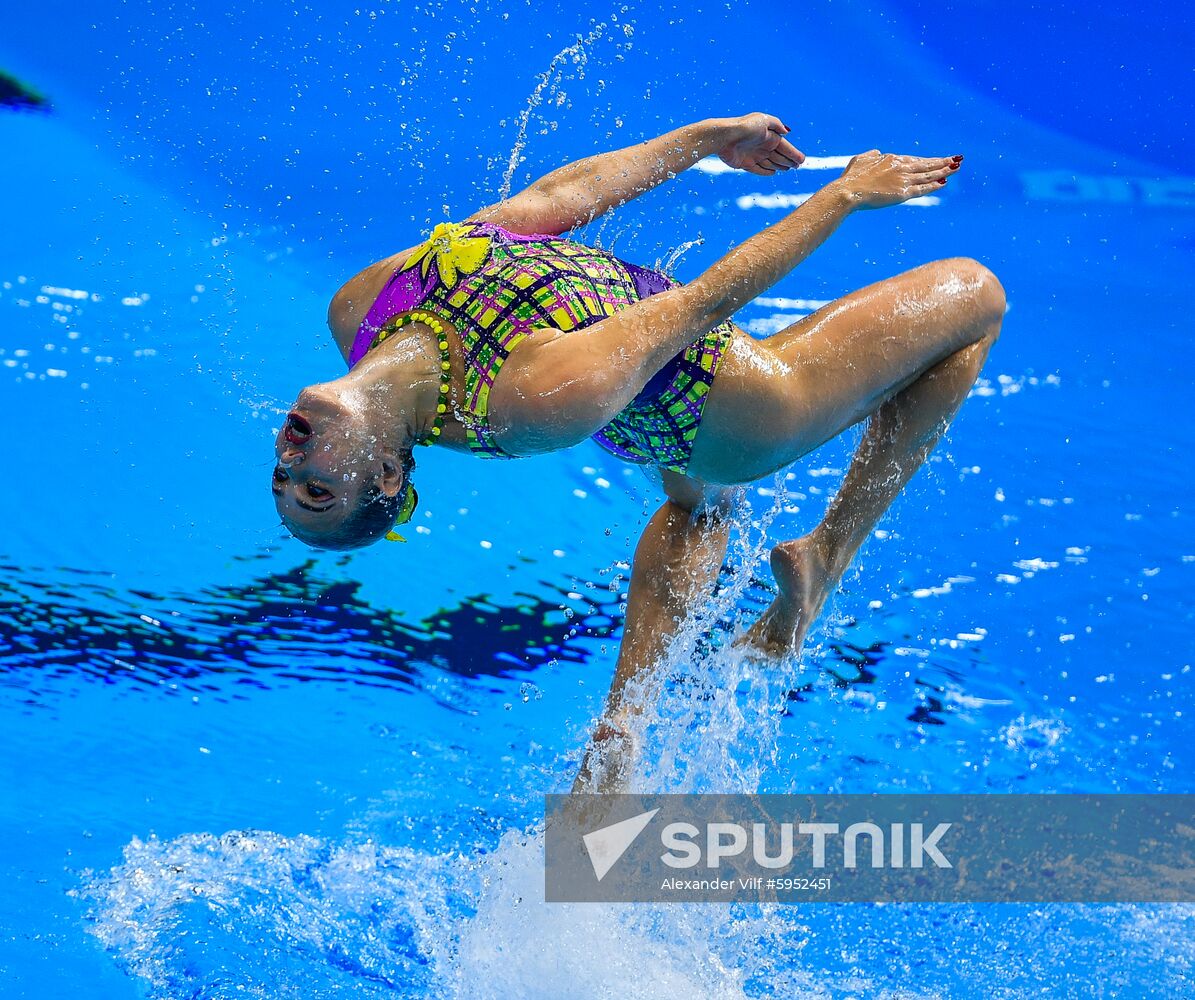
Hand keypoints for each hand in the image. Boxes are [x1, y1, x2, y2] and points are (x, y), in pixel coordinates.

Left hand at [716, 113, 804, 175]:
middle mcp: (762, 146)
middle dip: (789, 160)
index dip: (793, 153)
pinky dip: (766, 172)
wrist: (725, 136)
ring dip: (780, 166)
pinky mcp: (745, 164)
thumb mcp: (764, 120)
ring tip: (788, 169)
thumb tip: (787, 131)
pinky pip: (758, 170)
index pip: (785, 147)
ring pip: (770, 163)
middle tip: (797, 166)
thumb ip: (777, 125)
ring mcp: (754, 155)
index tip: (802, 160)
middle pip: (779, 156)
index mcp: (769, 136)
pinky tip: (773, 173)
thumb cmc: (745, 126)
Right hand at [835, 149, 961, 209]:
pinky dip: (934, 185)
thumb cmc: (851, 177)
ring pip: (928, 174)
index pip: (914, 160)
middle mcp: (901, 167)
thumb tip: (878, 152)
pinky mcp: (903, 193)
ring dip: (944, 171)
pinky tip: (944, 182)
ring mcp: (903, 179)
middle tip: (957, 158)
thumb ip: (872, 155)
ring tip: (957, 168)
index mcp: (891, 159)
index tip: (937, 160)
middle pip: (926, 164)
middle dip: (943, 161)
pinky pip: (923, 188)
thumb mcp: (860, 160)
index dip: (927, 160)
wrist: (849, 191)